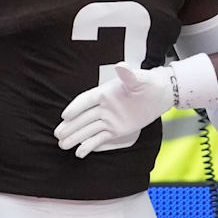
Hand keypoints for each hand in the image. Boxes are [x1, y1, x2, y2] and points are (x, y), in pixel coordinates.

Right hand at [55, 63, 174, 157]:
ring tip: (61, 145)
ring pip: (88, 129)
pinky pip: (99, 138)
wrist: (160, 95)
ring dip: (75, 137)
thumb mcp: (140, 79)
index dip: (76, 107)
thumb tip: (120, 64)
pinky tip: (79, 153)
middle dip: (70, 126)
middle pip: (83, 117)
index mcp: (105, 92)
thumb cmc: (149, 83)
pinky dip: (89, 146)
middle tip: (57, 134)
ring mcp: (108, 119)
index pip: (87, 100)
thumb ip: (128, 75)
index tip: (65, 115)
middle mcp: (103, 106)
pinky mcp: (115, 130)